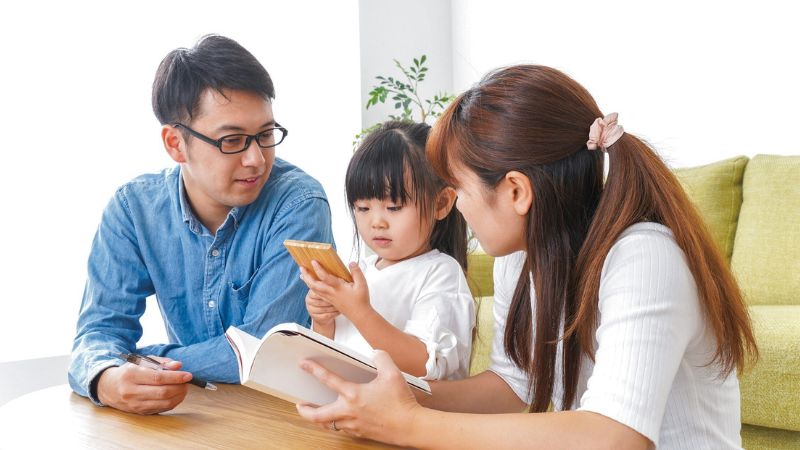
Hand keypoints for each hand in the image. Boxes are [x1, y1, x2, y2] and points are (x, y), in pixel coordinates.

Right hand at [96, 356, 190, 414]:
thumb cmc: (129, 372)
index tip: (188, 375)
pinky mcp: (139, 412)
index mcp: (132, 375)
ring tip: (183, 388)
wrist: (108, 387)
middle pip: (162, 392)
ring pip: (163, 403)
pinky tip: (176, 395)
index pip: (158, 378)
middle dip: (179, 387)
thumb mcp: (142, 361)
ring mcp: (135, 404)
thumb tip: (178, 366)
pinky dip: (172, 403)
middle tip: (187, 382)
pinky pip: (161, 409)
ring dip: (178, 396)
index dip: (176, 377)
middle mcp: (132, 391)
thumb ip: (161, 362)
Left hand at [295, 350, 422, 445]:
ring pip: (328, 425)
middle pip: (318, 415)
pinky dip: (335, 425)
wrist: (411, 426)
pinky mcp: (360, 433)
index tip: (304, 365)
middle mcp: (349, 412)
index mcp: (353, 395)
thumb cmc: (401, 402)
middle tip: (299, 404)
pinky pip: (341, 430)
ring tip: (314, 414)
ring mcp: (353, 425)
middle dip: (305, 410)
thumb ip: (381, 358)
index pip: (328, 380)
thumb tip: (375, 353)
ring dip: (319, 419)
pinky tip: (338, 420)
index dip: (314, 370)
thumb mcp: (392, 373)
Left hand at [299, 261, 370, 321]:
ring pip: (314, 290)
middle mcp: (331, 293)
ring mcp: (329, 297)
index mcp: (338, 288)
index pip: (325, 277)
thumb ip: (356, 272)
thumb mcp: (362, 284)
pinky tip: (310, 284)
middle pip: (314, 285)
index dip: (318, 269)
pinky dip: (311, 287)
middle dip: (307, 276)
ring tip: (303, 274)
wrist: (359, 315)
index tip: (313, 261)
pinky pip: (317, 293)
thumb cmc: (361, 300)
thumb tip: (351, 263)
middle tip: (301, 267)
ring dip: (307, 281)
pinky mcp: (329, 300)